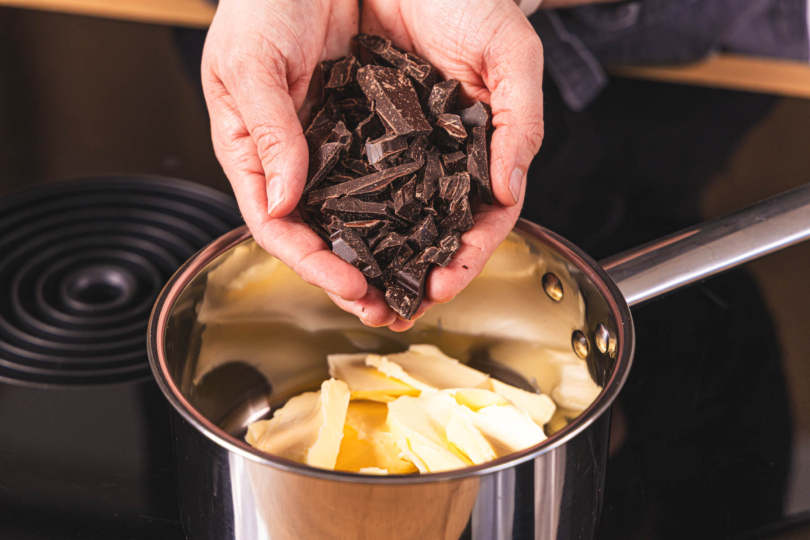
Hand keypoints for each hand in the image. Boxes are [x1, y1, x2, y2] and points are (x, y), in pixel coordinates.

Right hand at [203, 0, 415, 330]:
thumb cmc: (264, 2)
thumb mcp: (251, 61)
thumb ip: (267, 130)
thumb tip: (282, 201)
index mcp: (257, 155)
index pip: (278, 227)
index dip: (312, 264)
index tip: (351, 288)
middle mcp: (301, 162)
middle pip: (325, 236)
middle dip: (357, 278)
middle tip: (393, 308)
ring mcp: (341, 149)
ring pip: (365, 217)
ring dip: (391, 256)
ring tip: (422, 284)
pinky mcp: (381, 131)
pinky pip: (400, 176)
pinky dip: (416, 208)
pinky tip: (438, 229)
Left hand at [361, 0, 544, 304]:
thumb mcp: (508, 53)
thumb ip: (518, 120)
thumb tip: (507, 189)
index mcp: (479, 149)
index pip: (481, 218)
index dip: (465, 257)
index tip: (441, 286)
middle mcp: (436, 157)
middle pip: (429, 231)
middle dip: (412, 277)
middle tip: (391, 312)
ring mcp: (395, 148)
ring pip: (386, 218)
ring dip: (373, 262)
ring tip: (357, 297)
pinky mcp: (352, 131)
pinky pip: (343, 184)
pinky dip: (338, 218)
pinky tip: (329, 245)